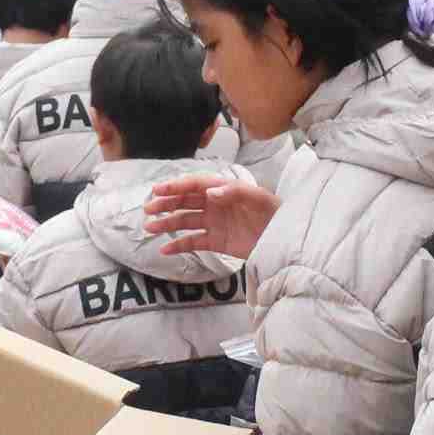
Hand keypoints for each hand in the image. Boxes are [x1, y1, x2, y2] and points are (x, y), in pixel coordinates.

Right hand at [144, 175, 280, 261]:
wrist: (285, 238)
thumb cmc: (275, 212)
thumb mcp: (259, 198)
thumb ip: (235, 192)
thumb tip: (210, 192)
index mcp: (223, 189)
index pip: (194, 185)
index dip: (175, 186)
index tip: (157, 191)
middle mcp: (215, 204)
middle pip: (185, 202)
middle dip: (165, 204)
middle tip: (148, 209)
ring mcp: (214, 223)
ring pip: (185, 221)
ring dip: (167, 224)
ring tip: (150, 228)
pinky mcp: (217, 242)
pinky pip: (194, 242)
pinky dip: (179, 246)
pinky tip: (164, 249)